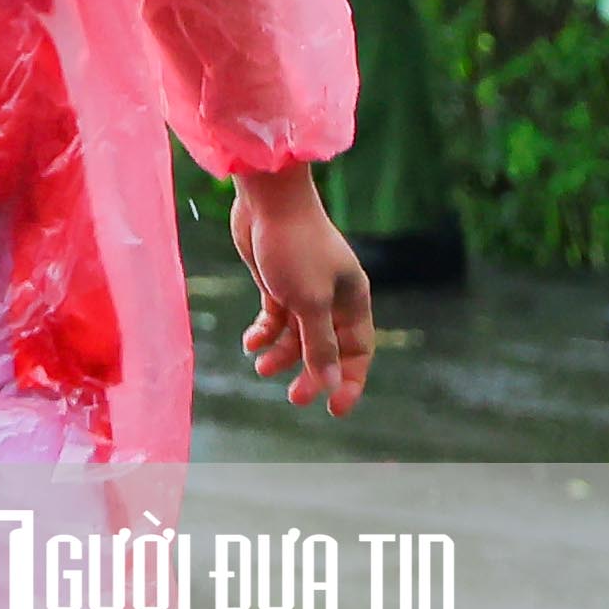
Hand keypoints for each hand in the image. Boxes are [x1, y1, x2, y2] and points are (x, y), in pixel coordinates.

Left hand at [229, 163, 372, 413]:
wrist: (267, 200)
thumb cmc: (295, 247)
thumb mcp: (309, 301)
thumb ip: (319, 344)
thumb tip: (330, 383)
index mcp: (354, 300)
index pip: (358, 351)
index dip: (350, 381)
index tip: (334, 409)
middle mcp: (332, 298)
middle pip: (325, 348)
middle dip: (310, 373)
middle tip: (293, 397)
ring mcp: (303, 289)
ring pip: (296, 335)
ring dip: (281, 354)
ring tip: (261, 366)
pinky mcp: (276, 281)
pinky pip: (274, 318)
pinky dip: (263, 332)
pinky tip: (250, 343)